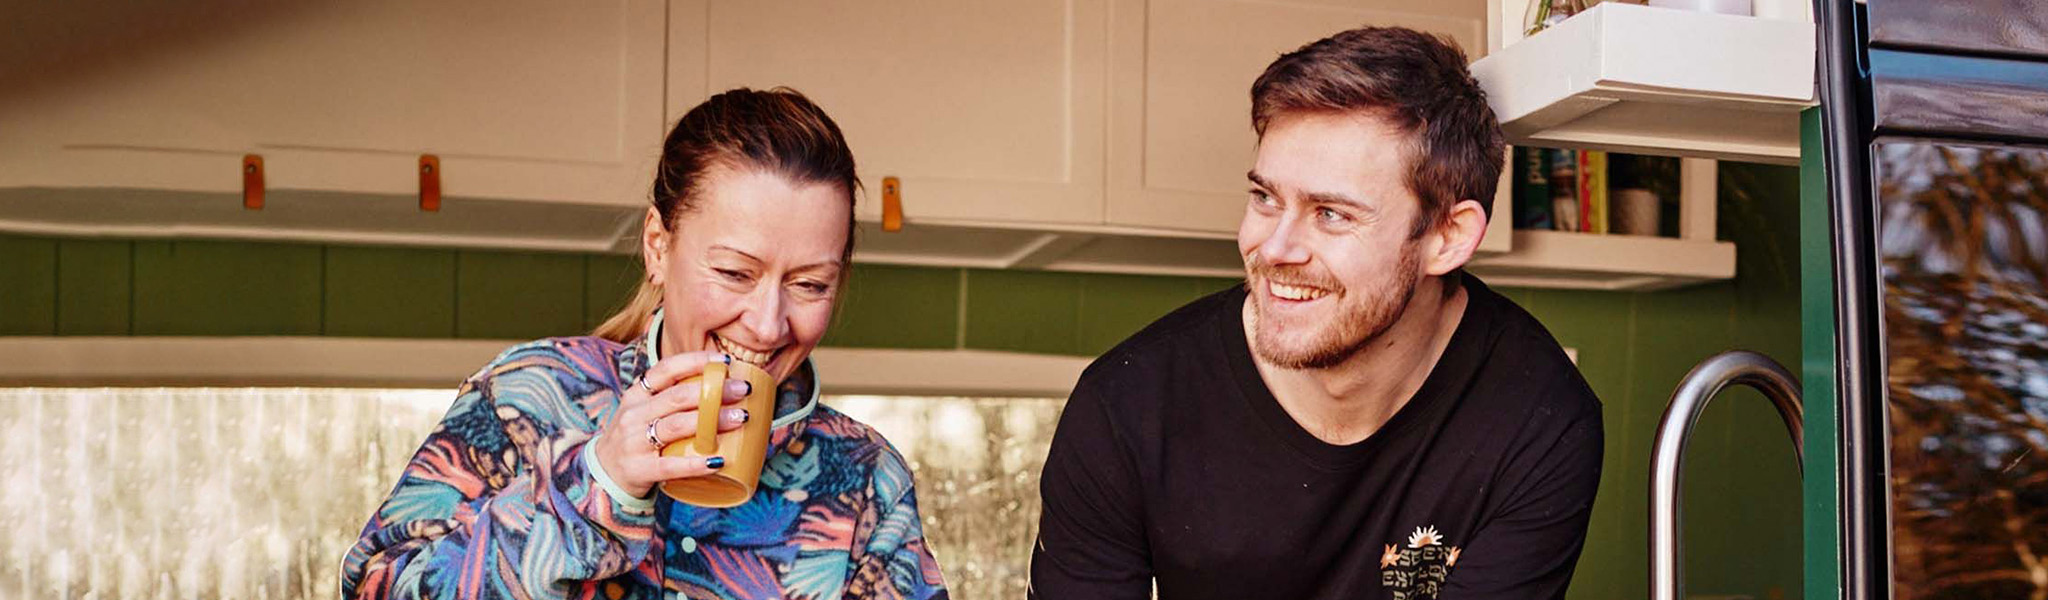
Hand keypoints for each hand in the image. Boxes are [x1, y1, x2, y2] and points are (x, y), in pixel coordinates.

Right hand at [592, 351, 752, 498]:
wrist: (603, 473)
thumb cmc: (635, 437)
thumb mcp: (642, 410)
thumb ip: (670, 397)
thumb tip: (722, 384)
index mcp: (636, 395)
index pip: (665, 369)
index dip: (696, 361)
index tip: (725, 360)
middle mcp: (634, 414)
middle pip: (678, 397)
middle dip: (714, 391)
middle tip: (743, 390)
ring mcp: (634, 442)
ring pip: (677, 427)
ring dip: (712, 421)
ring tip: (741, 418)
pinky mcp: (640, 469)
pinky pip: (671, 465)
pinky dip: (696, 463)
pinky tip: (719, 461)